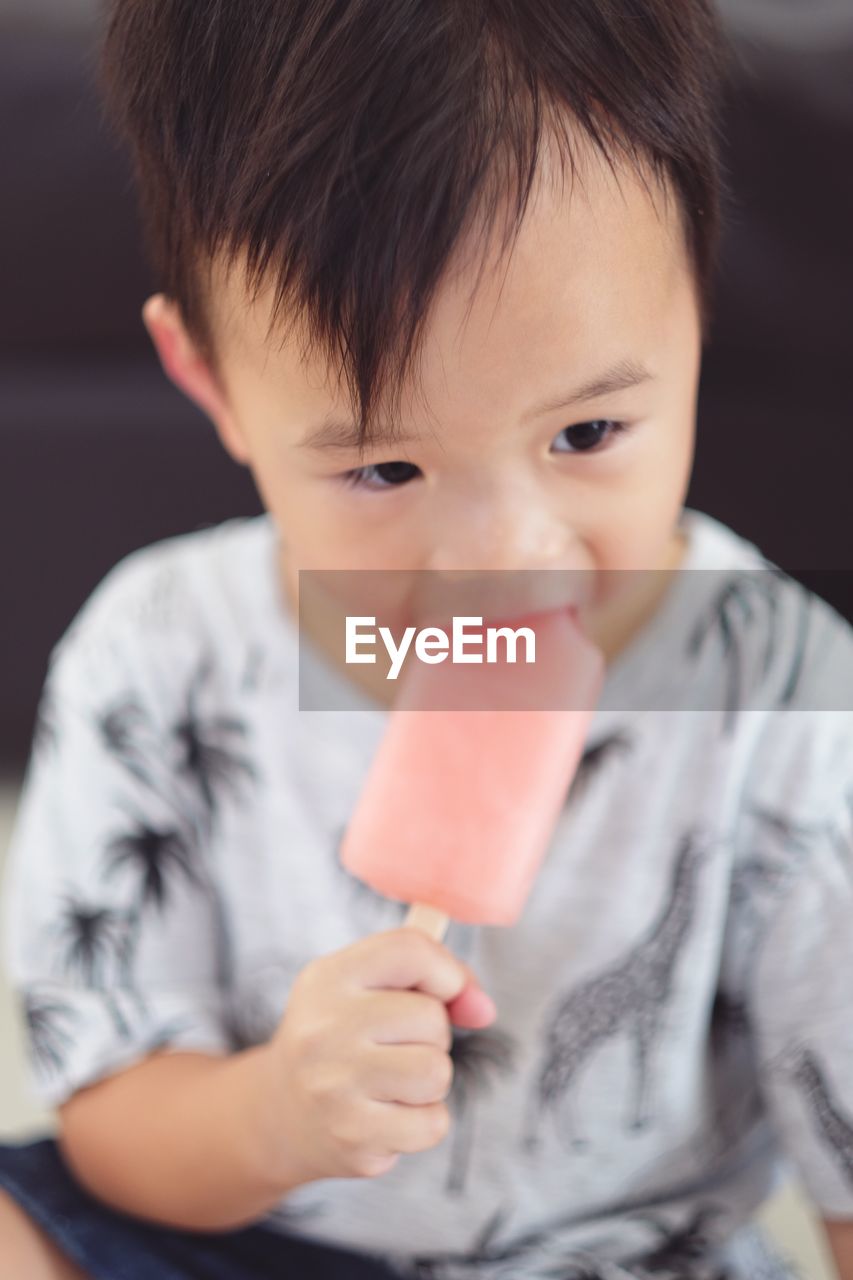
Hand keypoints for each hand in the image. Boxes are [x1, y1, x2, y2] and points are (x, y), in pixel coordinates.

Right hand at [262, 927, 495, 1184]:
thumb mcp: (369, 987)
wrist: (281, 1113)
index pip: (409, 950)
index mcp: (328, 978)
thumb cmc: (344, 1036)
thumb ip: (434, 977)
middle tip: (395, 1047)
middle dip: (431, 1036)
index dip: (444, 971)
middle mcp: (324, 1028)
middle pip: (431, 1019)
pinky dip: (423, 1122)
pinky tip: (388, 1115)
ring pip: (436, 1072)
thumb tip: (483, 1010)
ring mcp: (335, 1086)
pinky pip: (433, 1124)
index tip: (442, 992)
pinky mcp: (353, 1137)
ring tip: (394, 1081)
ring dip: (430, 1080)